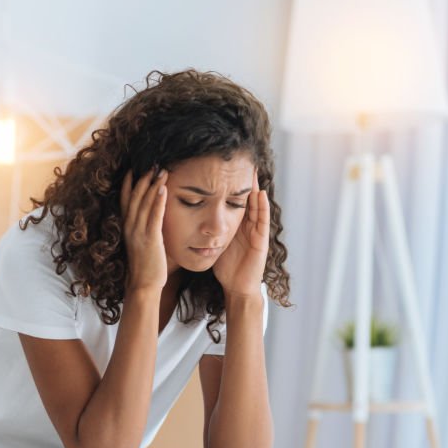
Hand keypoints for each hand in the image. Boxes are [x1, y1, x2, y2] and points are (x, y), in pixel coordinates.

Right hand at [120, 166, 168, 292]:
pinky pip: (154, 216)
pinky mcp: (150, 239)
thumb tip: (154, 222)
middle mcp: (130, 228)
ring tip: (162, 170)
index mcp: (127, 228)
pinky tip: (163, 189)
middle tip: (153, 163)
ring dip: (153, 185)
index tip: (134, 169)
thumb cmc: (145, 269)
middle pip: (135, 197)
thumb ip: (146, 232)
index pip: (125, 201)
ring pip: (145, 203)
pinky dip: (158, 201)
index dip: (129, 184)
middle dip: (144, 179)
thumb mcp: (142, 246)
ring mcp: (139, 233)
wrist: (142, 286)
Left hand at [212, 167, 269, 299]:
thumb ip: (204, 230)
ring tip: (252, 169)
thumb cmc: (225, 268)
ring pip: (256, 204)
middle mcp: (247, 224)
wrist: (237, 287)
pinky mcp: (262, 240)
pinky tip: (260, 193)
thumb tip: (183, 218)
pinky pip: (263, 220)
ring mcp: (256, 231)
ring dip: (254, 187)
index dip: (229, 184)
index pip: (233, 199)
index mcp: (236, 224)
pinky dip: (262, 206)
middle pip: (246, 197)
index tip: (223, 167)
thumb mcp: (213, 243)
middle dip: (244, 180)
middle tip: (241, 160)